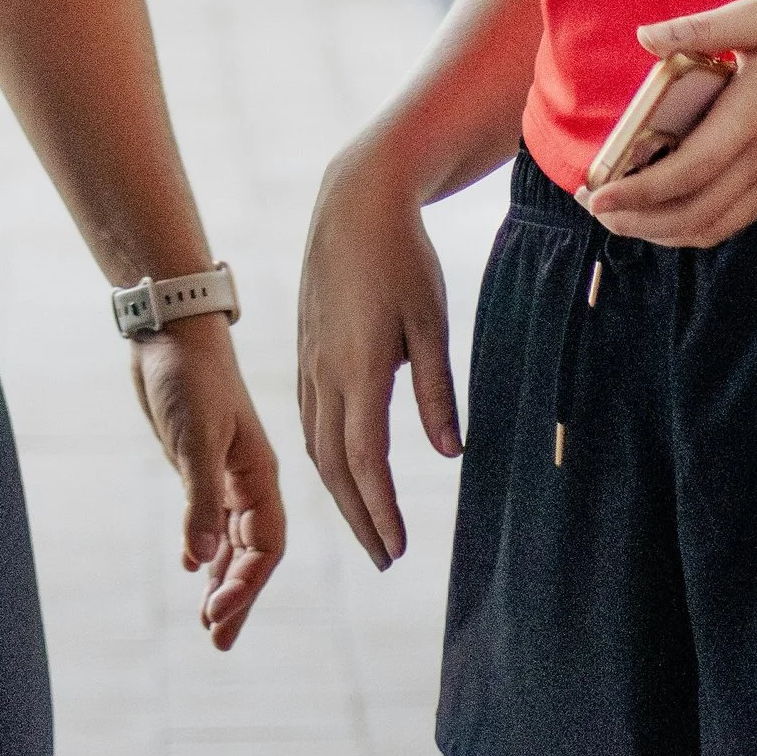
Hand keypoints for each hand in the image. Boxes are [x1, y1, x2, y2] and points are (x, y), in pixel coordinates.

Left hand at [129, 318, 285, 646]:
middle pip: (251, 553)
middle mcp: (248, 480)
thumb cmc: (189, 376)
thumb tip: (202, 561)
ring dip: (222, 581)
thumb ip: (201, 499)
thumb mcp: (196, 438)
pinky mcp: (199, 466)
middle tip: (217, 642)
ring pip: (230, 542)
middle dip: (238, 597)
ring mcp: (224, 474)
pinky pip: (210, 522)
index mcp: (260, 474)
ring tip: (209, 624)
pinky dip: (206, 551)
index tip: (217, 614)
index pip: (265, 546)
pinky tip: (195, 571)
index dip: (247, 584)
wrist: (168, 330)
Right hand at [296, 138, 460, 570]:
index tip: (397, 550)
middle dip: (358, 516)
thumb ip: (436, 389)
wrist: (354, 198)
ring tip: (366, 522)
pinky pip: (309, 415)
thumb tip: (449, 452)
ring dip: (340, 490)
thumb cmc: (402, 256)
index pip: (365, 461)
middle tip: (384, 557)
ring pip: (316, 442)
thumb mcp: (431, 320)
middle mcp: (324, 371)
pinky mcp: (307, 345)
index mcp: (357, 369)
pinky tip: (341, 465)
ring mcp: (309, 358)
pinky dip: (325, 453)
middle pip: (334, 464)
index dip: (380, 511)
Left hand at [582, 0, 756, 247]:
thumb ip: (700, 28)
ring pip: (720, 223)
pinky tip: (677, 211)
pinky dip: (703, 224)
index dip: (640, 191)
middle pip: (698, 212)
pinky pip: (742, 214)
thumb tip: (646, 36)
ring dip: (669, 230)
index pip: (688, 171)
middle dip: (643, 221)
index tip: (599, 196)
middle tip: (600, 213)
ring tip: (629, 220)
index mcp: (752, 115)